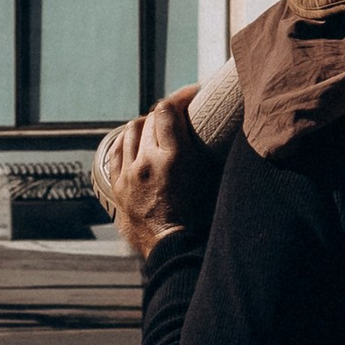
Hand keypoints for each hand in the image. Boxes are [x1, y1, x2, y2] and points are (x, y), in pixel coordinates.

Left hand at [100, 93, 221, 259]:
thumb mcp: (212, 179)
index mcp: (174, 158)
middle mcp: (147, 161)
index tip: (192, 93)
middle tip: (179, 112)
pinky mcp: (117, 186)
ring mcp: (129, 174)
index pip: (168, 109)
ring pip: (130, 132)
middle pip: (150, 118)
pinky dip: (127, 143)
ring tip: (157, 128)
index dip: (180, 96)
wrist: (174, 251)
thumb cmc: (200, 219)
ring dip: (145, 124)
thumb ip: (210, 151)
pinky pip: (117, 152)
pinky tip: (136, 143)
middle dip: (165, 111)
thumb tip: (227, 129)